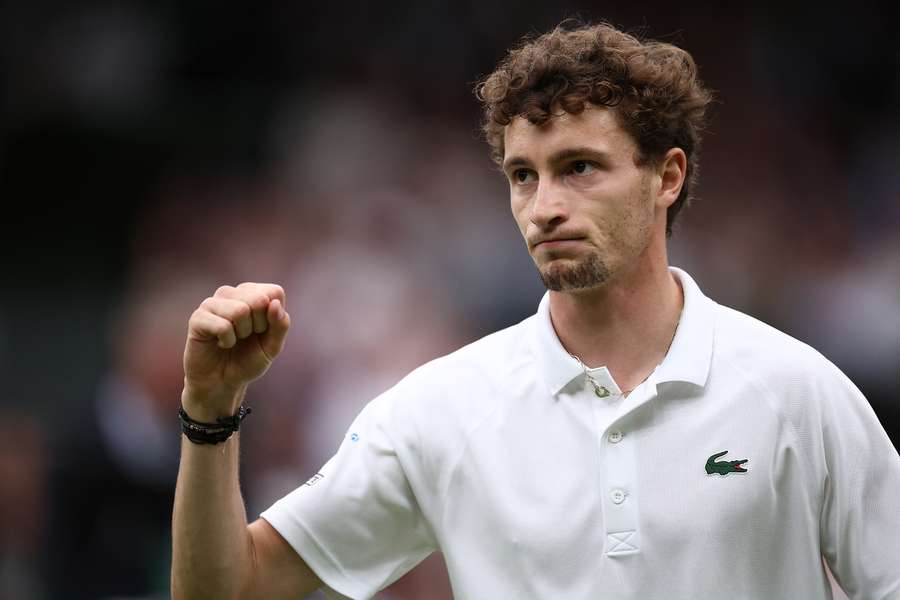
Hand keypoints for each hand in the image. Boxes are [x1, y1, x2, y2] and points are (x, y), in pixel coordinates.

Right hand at [182, 283, 290, 418]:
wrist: (221, 382)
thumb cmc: (247, 360)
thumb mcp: (272, 346)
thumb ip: (281, 325)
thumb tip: (275, 303)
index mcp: (252, 293)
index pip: (274, 292)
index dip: (273, 316)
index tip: (262, 330)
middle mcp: (231, 293)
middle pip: (258, 299)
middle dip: (258, 326)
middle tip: (246, 337)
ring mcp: (212, 303)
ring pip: (240, 310)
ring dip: (242, 333)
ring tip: (233, 339)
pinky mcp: (197, 317)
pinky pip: (223, 326)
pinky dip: (227, 341)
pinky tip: (220, 343)